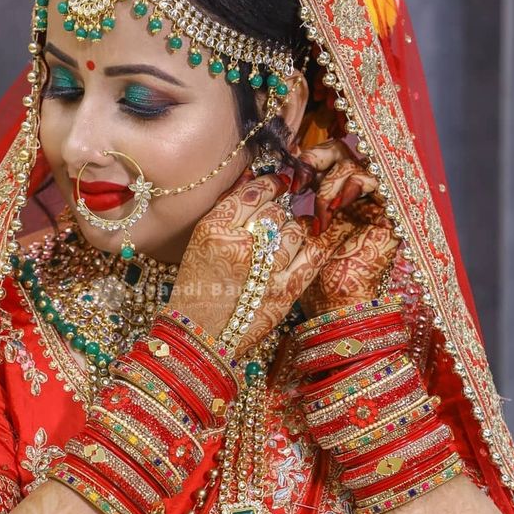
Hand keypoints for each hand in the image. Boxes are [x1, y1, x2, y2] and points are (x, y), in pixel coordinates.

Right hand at [171, 172, 355, 356]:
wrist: (200, 334)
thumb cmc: (197, 287)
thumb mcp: (200, 243)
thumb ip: (227, 210)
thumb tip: (256, 178)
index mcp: (214, 230)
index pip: (253, 192)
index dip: (270, 185)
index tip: (277, 183)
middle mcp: (242, 246)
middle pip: (275, 212)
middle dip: (278, 214)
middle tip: (274, 222)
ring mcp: (266, 271)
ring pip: (295, 230)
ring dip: (294, 231)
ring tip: (286, 238)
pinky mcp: (286, 292)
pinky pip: (312, 256)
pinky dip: (316, 245)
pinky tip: (313, 241)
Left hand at [297, 141, 399, 316]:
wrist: (332, 302)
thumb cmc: (310, 271)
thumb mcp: (295, 224)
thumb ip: (293, 195)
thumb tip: (275, 162)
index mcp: (335, 194)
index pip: (326, 156)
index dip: (307, 158)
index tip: (288, 176)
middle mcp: (356, 194)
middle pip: (342, 149)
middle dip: (317, 158)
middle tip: (300, 177)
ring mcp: (375, 201)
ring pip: (353, 161)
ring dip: (329, 182)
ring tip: (320, 211)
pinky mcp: (391, 211)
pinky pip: (372, 179)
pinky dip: (349, 187)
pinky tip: (334, 209)